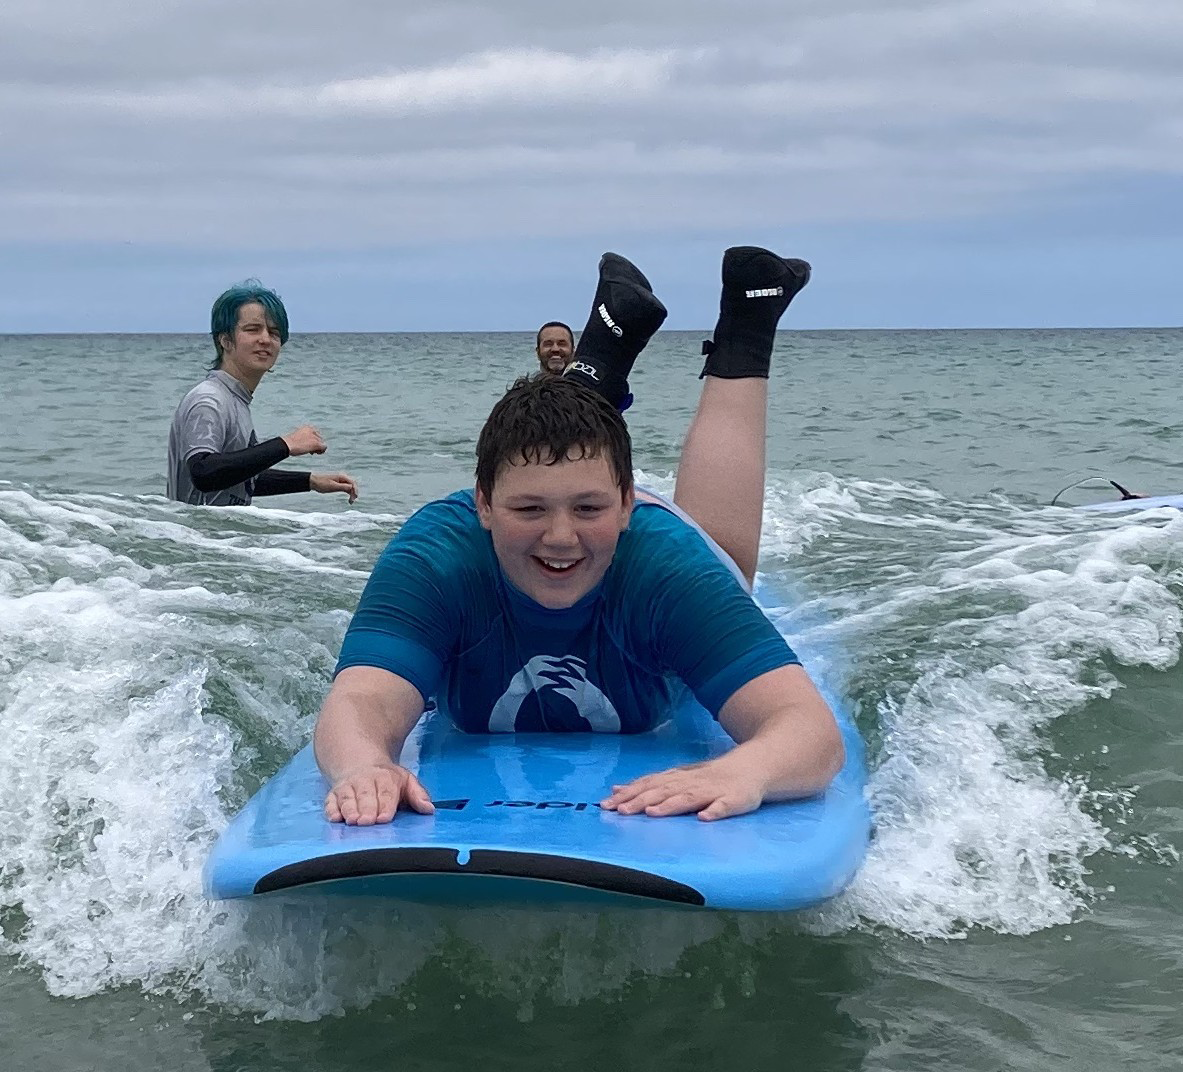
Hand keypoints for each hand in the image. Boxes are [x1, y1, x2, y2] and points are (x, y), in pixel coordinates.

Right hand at [283, 424, 326, 455]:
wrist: (287, 444)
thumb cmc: (289, 443)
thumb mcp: (297, 437)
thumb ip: (305, 438)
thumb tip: (310, 445)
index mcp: (308, 427)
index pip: (316, 433)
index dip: (314, 440)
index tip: (309, 445)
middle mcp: (313, 430)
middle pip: (319, 438)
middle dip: (315, 445)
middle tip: (310, 450)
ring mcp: (315, 437)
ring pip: (322, 443)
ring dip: (318, 448)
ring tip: (311, 452)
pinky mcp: (317, 443)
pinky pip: (324, 447)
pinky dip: (322, 451)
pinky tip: (317, 453)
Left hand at [311, 471, 358, 502]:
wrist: (312, 481)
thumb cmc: (321, 483)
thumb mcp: (332, 486)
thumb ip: (343, 487)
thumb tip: (352, 488)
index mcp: (342, 476)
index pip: (353, 483)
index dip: (355, 491)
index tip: (355, 498)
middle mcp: (343, 477)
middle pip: (353, 485)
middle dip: (354, 493)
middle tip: (352, 501)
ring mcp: (341, 481)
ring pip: (350, 487)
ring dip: (351, 494)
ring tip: (350, 502)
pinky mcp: (338, 484)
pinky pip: (346, 488)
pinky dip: (348, 493)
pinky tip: (348, 498)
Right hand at [325, 762, 433, 824]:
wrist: (359, 762)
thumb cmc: (386, 779)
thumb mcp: (406, 781)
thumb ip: (417, 795)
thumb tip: (429, 809)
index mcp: (386, 778)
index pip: (386, 792)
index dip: (385, 805)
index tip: (385, 817)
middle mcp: (365, 782)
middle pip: (365, 795)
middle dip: (366, 809)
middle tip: (367, 822)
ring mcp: (348, 787)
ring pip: (347, 798)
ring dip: (349, 810)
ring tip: (352, 821)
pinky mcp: (333, 794)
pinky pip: (330, 801)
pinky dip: (331, 809)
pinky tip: (334, 818)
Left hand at [601, 756, 764, 821]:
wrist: (752, 767)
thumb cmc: (710, 777)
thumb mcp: (677, 777)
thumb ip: (650, 785)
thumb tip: (616, 789)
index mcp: (677, 779)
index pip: (649, 785)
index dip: (628, 794)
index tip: (607, 804)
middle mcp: (691, 783)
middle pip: (663, 790)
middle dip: (642, 800)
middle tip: (621, 811)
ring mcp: (713, 791)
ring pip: (689, 797)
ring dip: (670, 805)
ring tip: (653, 813)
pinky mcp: (734, 800)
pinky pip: (724, 807)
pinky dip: (715, 811)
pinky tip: (705, 818)